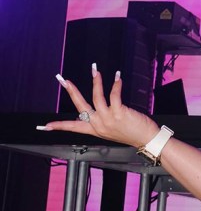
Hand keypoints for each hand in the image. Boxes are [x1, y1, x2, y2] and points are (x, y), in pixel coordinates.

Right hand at [37, 66, 159, 147]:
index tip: (45, 126)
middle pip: (80, 105)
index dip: (59, 126)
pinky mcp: (119, 113)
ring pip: (96, 96)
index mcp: (95, 130)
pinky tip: (117, 77)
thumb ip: (100, 122)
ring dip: (96, 81)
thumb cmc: (131, 133)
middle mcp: (99, 125)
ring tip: (95, 70)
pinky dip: (115, 84)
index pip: (72, 127)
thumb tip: (91, 112)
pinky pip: (114, 94)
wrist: (146, 140)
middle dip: (71, 91)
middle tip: (63, 79)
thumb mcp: (111, 131)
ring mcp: (108, 119)